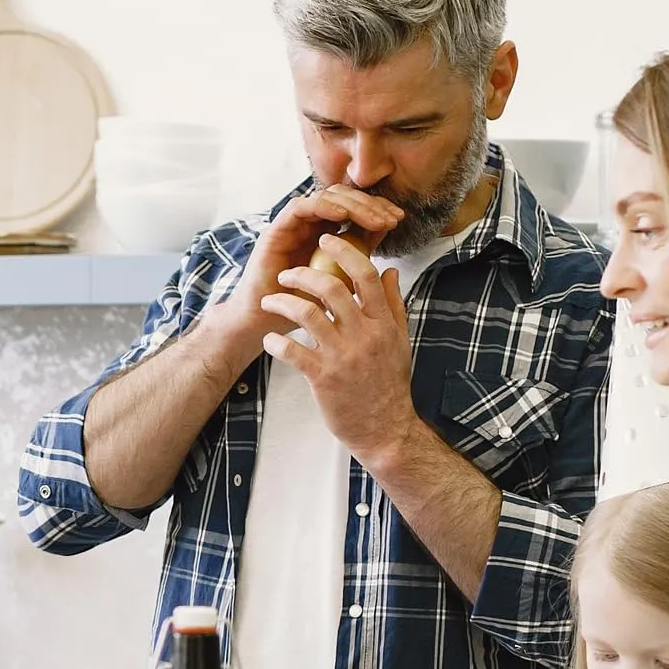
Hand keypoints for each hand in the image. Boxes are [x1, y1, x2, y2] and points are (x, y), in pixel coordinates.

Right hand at [218, 185, 404, 351]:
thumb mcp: (341, 279)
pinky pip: (301, 207)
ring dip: (353, 204)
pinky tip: (343, 216)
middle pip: (344, 197)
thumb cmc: (301, 308)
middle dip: (371, 204)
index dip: (378, 209)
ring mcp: (293, 225)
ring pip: (326, 196)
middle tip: (391, 218)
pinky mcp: (276, 229)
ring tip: (374, 219)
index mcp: (325, 232)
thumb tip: (387, 229)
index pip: (355, 208)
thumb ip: (360, 254)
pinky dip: (324, 207)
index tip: (398, 220)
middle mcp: (309, 224)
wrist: (264, 322)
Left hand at [258, 228, 419, 466]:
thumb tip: (389, 271)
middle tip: (286, 272)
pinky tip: (270, 340)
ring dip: (282, 303)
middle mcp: (364, 335)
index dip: (345, 252)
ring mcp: (342, 356)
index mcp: (383, 323)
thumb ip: (393, 305)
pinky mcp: (322, 378)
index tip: (326, 239)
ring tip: (269, 302)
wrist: (385, 429)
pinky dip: (275, 342)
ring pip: (307, 314)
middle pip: (332, 287)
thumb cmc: (389, 384)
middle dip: (304, 273)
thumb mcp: (399, 341)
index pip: (366, 275)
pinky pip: (292, 351)